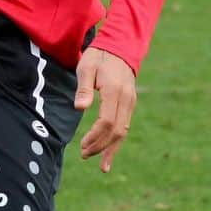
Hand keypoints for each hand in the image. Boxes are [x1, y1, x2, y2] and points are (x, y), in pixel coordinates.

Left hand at [74, 45, 136, 173]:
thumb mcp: (85, 67)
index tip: (82, 145)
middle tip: (84, 154)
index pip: (107, 121)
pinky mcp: (130, 104)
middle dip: (101, 146)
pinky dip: (117, 142)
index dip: (95, 137)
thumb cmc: (98, 57)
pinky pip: (125, 126)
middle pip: (116, 130)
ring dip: (110, 147)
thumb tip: (79, 108)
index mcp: (114, 90)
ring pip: (123, 131)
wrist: (119, 47)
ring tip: (98, 163)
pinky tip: (110, 154)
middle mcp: (126, 99)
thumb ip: (83, 88)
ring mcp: (131, 102)